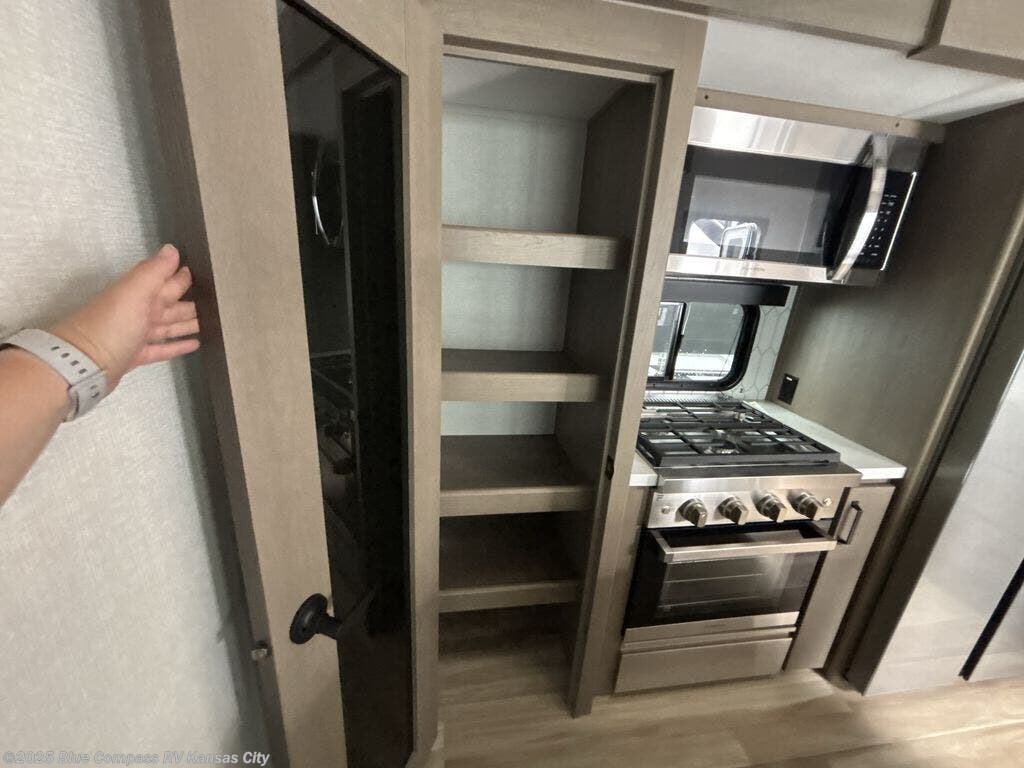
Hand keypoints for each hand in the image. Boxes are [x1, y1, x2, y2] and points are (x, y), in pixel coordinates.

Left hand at [50, 244, 199, 388]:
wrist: (84, 364)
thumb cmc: (113, 324)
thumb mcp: (134, 292)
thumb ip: (154, 271)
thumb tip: (172, 249)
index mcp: (137, 293)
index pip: (164, 281)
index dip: (181, 276)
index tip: (204, 272)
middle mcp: (137, 311)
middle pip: (168, 303)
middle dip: (189, 300)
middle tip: (215, 300)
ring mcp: (136, 334)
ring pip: (168, 326)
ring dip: (187, 323)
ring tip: (212, 322)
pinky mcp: (137, 355)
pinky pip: (162, 348)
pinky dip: (178, 345)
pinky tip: (195, 344)